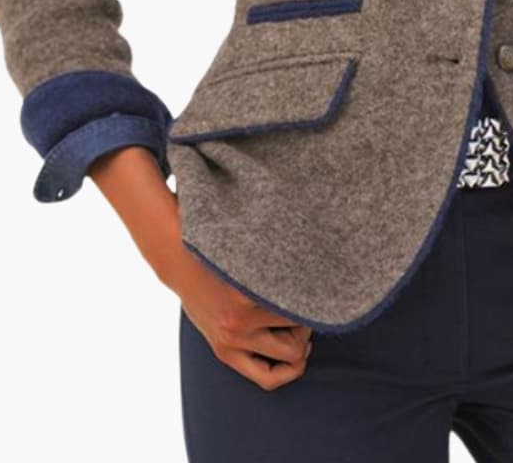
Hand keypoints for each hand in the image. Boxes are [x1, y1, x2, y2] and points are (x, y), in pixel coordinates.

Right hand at [87, 148, 312, 390]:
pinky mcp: (225, 350)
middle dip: (315, 311)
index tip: (339, 277)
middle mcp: (243, 315)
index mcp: (250, 283)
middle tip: (315, 290)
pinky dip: (286, 369)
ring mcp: (233, 337)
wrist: (173, 249)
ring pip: (293, 353)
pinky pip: (266, 376)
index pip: (307, 297)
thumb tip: (284, 136)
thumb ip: (272, 193)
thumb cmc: (217, 220)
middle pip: (305, 327)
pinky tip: (295, 349)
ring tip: (300, 312)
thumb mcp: (244, 207)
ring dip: (301, 336)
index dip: (328, 287)